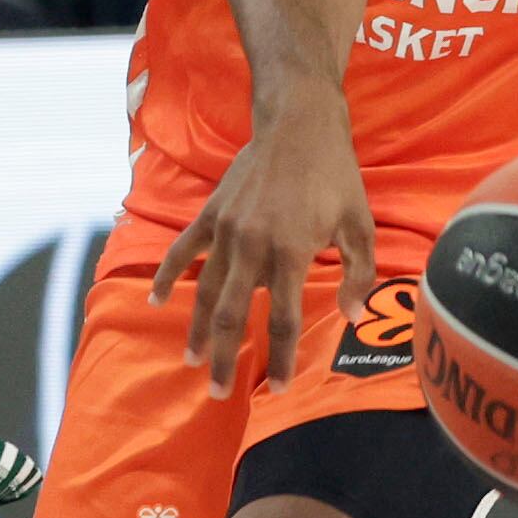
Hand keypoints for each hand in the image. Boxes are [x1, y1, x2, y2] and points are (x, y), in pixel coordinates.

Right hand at [150, 109, 377, 393]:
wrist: (298, 126)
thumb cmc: (335, 176)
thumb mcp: (360, 225)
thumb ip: (358, 274)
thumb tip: (350, 316)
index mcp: (291, 253)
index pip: (283, 319)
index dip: (282, 358)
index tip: (280, 389)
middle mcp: (252, 246)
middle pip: (232, 314)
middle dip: (225, 357)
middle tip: (220, 392)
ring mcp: (226, 230)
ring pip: (205, 290)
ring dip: (197, 328)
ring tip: (191, 360)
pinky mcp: (211, 215)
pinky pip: (183, 251)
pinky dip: (169, 276)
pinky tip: (158, 301)